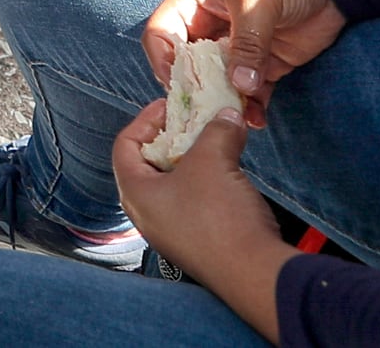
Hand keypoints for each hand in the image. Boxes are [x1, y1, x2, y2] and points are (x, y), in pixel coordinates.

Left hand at [112, 101, 292, 327]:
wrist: (255, 273)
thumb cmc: (220, 216)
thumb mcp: (214, 160)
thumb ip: (216, 130)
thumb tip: (227, 114)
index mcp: (135, 194)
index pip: (124, 145)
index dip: (145, 120)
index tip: (170, 106)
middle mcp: (147, 215)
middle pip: (149, 163)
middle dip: (173, 138)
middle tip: (194, 122)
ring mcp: (172, 232)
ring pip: (175, 183)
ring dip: (194, 159)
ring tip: (216, 142)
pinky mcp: (198, 242)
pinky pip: (194, 202)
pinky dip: (207, 181)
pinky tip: (229, 172)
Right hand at [143, 0, 341, 127]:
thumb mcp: (257, 0)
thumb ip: (247, 43)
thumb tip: (240, 85)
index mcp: (193, 2)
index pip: (161, 33)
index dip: (162, 58)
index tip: (178, 84)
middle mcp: (208, 27)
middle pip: (188, 64)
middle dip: (194, 89)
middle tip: (205, 112)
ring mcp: (237, 48)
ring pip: (219, 82)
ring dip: (224, 101)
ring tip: (235, 118)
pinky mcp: (265, 63)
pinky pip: (251, 90)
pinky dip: (252, 106)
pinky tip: (257, 118)